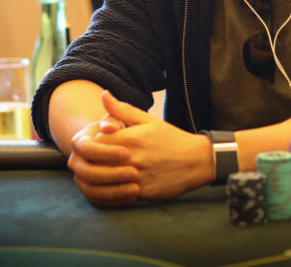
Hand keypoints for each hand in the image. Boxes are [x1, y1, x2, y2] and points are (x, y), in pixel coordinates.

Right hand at [67, 115, 139, 207]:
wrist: (114, 146)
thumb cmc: (119, 130)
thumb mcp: (119, 121)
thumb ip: (116, 117)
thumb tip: (109, 126)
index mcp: (79, 141)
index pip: (87, 148)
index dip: (106, 152)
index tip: (127, 153)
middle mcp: (75, 161)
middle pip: (87, 172)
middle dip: (112, 174)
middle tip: (134, 172)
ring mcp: (81, 179)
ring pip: (92, 190)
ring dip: (114, 191)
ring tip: (136, 188)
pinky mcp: (89, 192)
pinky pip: (99, 201)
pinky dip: (115, 200)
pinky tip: (132, 197)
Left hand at [93, 90, 212, 201]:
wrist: (196, 161)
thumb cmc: (170, 138)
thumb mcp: (148, 120)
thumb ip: (123, 110)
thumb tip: (104, 95)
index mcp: (131, 139)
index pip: (97, 141)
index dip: (95, 141)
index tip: (99, 142)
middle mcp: (132, 159)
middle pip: (97, 162)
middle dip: (94, 159)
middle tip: (96, 158)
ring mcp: (137, 177)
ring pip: (106, 180)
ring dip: (101, 176)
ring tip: (104, 171)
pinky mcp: (142, 193)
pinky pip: (118, 194)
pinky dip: (114, 189)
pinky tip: (115, 184)